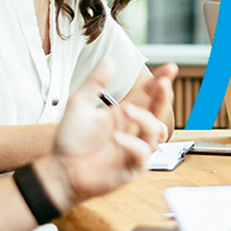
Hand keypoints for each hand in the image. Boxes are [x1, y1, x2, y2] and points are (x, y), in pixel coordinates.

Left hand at [39, 61, 162, 207]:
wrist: (60, 170)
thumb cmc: (70, 141)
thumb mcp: (79, 104)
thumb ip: (95, 82)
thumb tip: (109, 60)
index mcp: (124, 113)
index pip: (148, 94)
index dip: (160, 80)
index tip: (170, 68)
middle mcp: (133, 130)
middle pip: (158, 110)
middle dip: (164, 96)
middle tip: (163, 84)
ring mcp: (135, 148)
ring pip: (155, 131)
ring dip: (145, 119)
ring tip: (127, 111)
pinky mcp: (132, 167)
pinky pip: (142, 153)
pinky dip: (132, 144)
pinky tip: (117, 138)